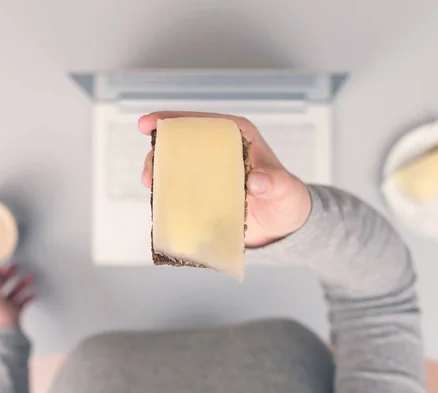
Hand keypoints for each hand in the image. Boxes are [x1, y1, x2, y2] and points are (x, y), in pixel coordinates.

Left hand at [0, 264, 35, 330]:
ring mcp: (3, 309)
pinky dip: (27, 297)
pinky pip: (21, 302)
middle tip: (15, 267)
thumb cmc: (0, 324)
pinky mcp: (13, 314)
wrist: (9, 342)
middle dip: (8, 275)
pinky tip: (33, 294)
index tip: (2, 266)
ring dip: (21, 284)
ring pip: (12, 292)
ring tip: (30, 278)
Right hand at [139, 111, 311, 247]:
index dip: (173, 120)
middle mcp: (220, 151)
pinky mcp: (204, 194)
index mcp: (238, 137)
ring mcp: (210, 173)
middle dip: (159, 151)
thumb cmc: (288, 200)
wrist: (284, 227)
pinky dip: (167, 194)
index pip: (203, 122)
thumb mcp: (286, 190)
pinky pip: (181, 190)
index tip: (148, 123)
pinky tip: (159, 201)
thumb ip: (276, 182)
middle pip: (182, 143)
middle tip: (149, 170)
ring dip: (159, 173)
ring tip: (151, 185)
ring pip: (176, 166)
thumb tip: (257, 181)